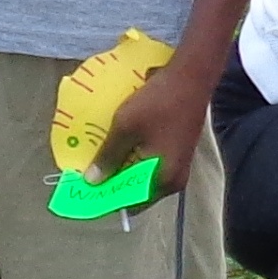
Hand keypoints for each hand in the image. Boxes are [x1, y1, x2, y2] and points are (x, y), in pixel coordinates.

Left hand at [95, 50, 220, 187]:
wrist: (192, 75)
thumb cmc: (159, 102)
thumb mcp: (126, 127)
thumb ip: (108, 156)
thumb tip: (92, 181)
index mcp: (163, 179)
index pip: (130, 202)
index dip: (107, 196)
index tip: (85, 188)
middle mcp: (173, 180)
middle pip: (137, 190)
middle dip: (113, 181)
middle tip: (89, 171)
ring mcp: (177, 165)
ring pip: (143, 175)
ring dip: (123, 167)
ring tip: (100, 156)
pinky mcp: (177, 151)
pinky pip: (151, 163)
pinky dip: (134, 157)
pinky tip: (119, 144)